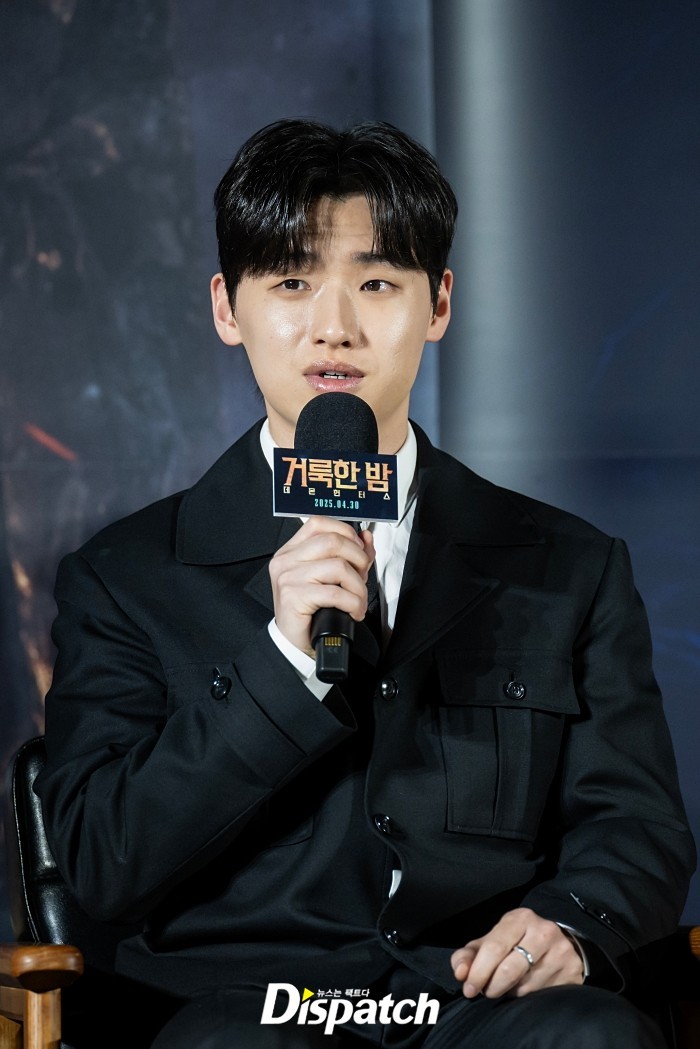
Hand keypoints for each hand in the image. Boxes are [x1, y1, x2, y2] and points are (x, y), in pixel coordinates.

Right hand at [269, 517, 374, 655]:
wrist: (295, 641)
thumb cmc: (310, 610)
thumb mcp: (330, 578)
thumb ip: (349, 555)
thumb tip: (366, 537)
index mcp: (292, 550)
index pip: (319, 523)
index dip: (345, 532)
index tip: (358, 550)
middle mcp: (286, 560)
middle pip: (333, 541)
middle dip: (358, 559)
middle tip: (362, 577)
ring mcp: (288, 577)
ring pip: (338, 566)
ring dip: (358, 586)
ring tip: (358, 600)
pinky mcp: (293, 596)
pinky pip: (335, 593)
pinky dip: (353, 603)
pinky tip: (353, 611)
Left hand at [450, 907, 584, 998]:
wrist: (559, 943)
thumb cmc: (518, 942)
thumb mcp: (493, 941)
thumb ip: (470, 955)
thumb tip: (460, 972)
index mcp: (520, 918)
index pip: (494, 948)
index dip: (478, 971)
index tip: (469, 988)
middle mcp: (544, 931)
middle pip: (509, 970)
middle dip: (492, 986)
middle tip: (486, 992)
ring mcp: (561, 952)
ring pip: (525, 987)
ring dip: (510, 992)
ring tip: (507, 986)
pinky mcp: (572, 971)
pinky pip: (542, 995)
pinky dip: (528, 997)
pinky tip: (525, 989)